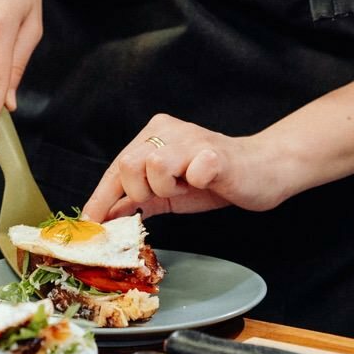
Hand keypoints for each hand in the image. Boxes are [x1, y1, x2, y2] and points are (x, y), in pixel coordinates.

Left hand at [82, 113, 285, 220]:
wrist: (263, 171)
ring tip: (188, 185)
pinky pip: (191, 172)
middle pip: (128, 164)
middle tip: (167, 194)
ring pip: (153, 166)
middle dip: (141, 192)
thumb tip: (103, 217)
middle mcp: (169, 129)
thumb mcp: (167, 192)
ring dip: (168, 188)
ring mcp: (192, 139)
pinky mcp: (215, 154)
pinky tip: (207, 181)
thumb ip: (136, 199)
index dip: (101, 197)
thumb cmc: (215, 180)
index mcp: (154, 134)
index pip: (116, 166)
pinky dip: (195, 183)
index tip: (90, 224)